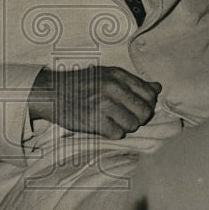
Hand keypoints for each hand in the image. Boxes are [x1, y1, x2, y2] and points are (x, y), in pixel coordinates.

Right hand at [28, 65, 160, 139]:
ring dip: (125, 127)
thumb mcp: (106, 75)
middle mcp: (113, 87)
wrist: (51, 93)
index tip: (137, 108)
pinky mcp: (94, 120)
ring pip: (133, 125)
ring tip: (112, 121)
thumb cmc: (80, 85)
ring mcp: (103, 104)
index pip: (149, 93)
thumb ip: (133, 82)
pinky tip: (102, 125)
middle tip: (125, 117)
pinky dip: (112, 133)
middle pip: (144, 111)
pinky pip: (117, 134)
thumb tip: (157, 88)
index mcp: (118, 75)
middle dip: (138, 118)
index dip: (147, 104)